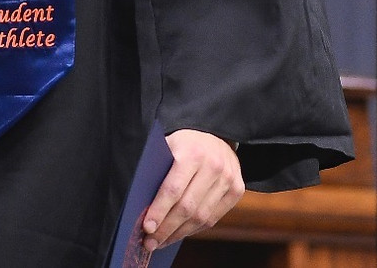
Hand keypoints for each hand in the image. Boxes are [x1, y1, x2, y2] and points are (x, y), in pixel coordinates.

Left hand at [141, 129, 242, 252]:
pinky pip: (213, 217)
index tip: (146, 228)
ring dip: (179, 233)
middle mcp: (213, 166)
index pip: (173, 189)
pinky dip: (195, 229)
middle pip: (187, 207)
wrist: (217, 134)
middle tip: (150, 243)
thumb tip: (139, 203)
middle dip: (166, 228)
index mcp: (192, 153)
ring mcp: (228, 179)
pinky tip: (180, 233)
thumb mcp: (168, 146)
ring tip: (162, 242)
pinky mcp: (237, 189)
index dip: (159, 211)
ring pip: (202, 216)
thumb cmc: (184, 142)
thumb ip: (156, 170)